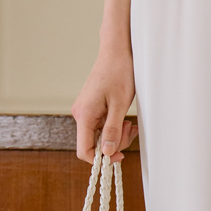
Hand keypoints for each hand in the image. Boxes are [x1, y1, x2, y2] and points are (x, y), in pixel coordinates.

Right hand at [74, 47, 137, 164]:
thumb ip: (112, 131)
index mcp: (84, 114)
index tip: (119, 156)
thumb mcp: (120, 105)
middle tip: (130, 131)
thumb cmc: (119, 72)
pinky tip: (124, 119)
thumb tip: (107, 154)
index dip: (101, 159)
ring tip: (129, 123)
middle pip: (94, 144)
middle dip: (114, 144)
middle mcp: (80, 114)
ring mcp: (84, 111)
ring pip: (98, 136)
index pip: (84, 151)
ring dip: (116, 135)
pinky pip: (100, 126)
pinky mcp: (90, 108)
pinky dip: (113, 126)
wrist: (116, 51)